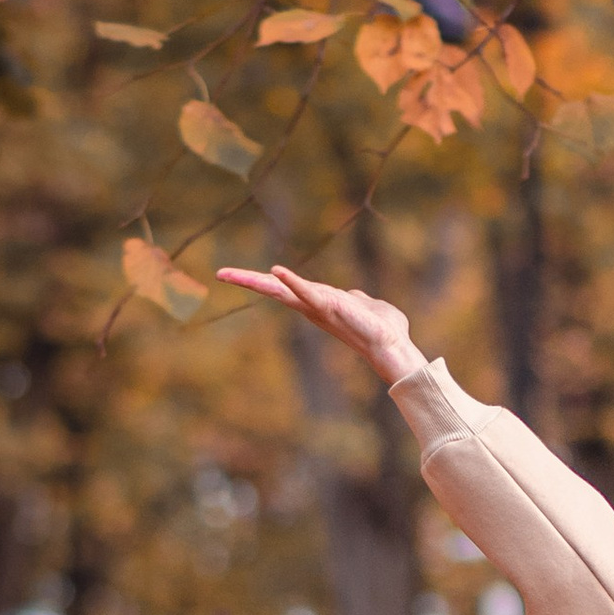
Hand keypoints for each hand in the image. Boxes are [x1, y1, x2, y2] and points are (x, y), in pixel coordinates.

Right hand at [219, 262, 422, 387]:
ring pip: (282, 291)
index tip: (236, 274)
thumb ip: (356, 298)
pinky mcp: (329, 306)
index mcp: (316, 302)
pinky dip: (293, 282)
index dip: (261, 280)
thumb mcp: (363, 305)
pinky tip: (276, 270)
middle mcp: (311, 306)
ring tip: (231, 274)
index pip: (284, 288)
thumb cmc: (382, 327)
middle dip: (247, 281)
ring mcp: (318, 307)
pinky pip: (307, 293)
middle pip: (273, 290)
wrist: (392, 343)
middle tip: (220, 273)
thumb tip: (356, 297)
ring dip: (257, 281)